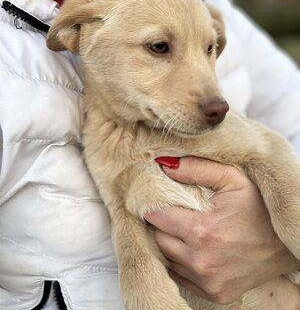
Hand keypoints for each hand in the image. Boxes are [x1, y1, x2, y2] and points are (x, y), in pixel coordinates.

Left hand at [145, 157, 299, 304]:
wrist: (287, 244)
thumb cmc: (260, 208)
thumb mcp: (233, 178)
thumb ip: (197, 168)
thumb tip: (164, 163)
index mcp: (202, 231)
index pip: (155, 217)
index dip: (152, 205)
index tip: (154, 198)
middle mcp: (201, 261)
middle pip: (157, 239)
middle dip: (158, 224)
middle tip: (168, 211)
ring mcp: (207, 281)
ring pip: (166, 258)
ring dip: (168, 242)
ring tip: (179, 228)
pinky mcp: (214, 294)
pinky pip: (180, 276)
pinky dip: (179, 261)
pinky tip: (190, 247)